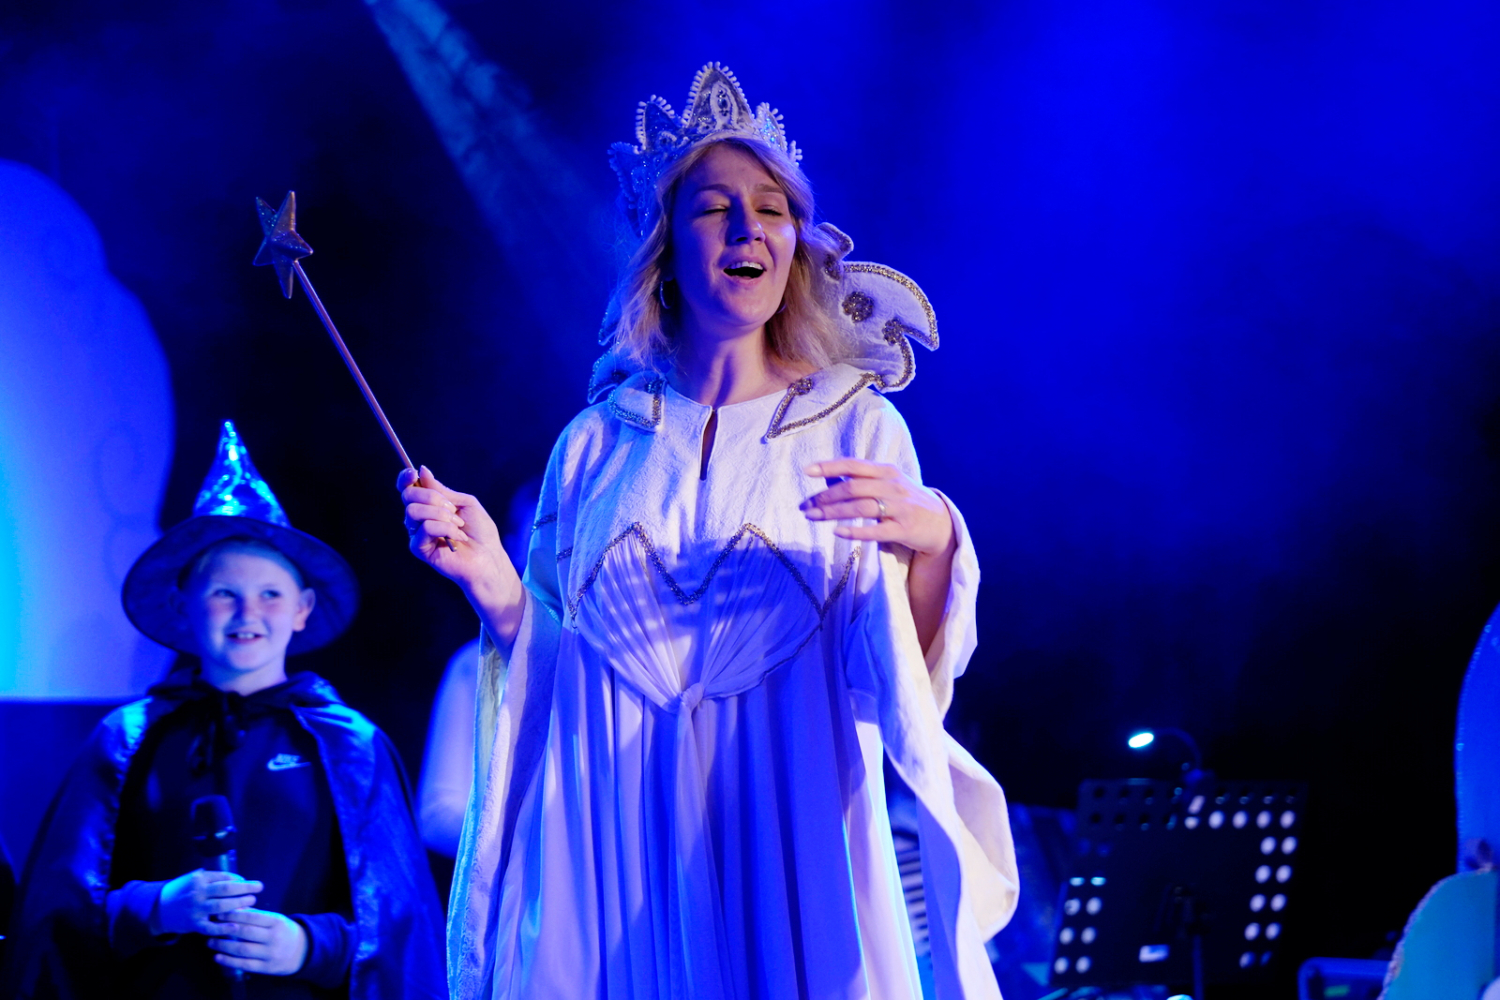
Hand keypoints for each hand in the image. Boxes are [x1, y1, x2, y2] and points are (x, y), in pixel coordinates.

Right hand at [152, 870, 262, 935]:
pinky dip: (223, 928)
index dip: (239, 880)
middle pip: (225, 889)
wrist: (158, 908)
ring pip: (221, 906)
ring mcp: (196, 909)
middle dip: (245, 888)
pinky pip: (210, 927)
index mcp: (199, 879)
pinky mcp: (193, 924)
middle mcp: (198, 893)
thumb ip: (212, 878)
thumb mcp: (193, 878)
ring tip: (252, 901)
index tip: (250, 882)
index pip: (224, 877)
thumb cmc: (181, 891)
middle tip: (259, 888)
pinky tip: (236, 927)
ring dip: (239, 904)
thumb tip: (237, 879)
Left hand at [208, 908, 307, 975]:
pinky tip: (217, 957)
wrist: (301, 951)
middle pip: (246, 933)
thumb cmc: (282, 931)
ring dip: (223, 946)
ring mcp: (270, 954)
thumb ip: (255, 915)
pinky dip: (229, 961)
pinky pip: (244, 965)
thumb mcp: (274, 919)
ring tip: (210, 942)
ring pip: (243, 950)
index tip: (219, 914)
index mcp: (276, 922)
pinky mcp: (266, 967)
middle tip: (211, 927)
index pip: (252, 917)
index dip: (234, 915)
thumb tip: (233, 907)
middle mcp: (274, 938)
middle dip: (225, 929)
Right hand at [398, 465, 506, 586]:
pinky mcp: (418, 548)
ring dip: (441, 514)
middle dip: (433, 497)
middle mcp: (419, 518)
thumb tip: (422, 470)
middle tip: (453, 509)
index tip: (414, 472)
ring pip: (414, 510)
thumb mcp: (464, 503)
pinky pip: (425, 528)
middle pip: (408, 496)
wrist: (488, 557)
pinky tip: (458, 537)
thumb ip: (442, 490)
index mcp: (428, 505)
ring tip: (458, 525)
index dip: (405, 478)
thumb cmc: (480, 531)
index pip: (407, 488)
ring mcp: (417, 533)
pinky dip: (446, 529)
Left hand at [800, 459, 955, 556]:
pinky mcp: (904, 529)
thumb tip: (828, 478)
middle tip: (805, 506)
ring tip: (812, 517)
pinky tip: (837, 532)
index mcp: (887, 471)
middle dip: (825, 497)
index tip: (807, 471)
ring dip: (833, 513)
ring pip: (861, 507)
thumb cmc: (907, 501)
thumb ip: (863, 480)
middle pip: (853, 488)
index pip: (854, 465)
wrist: (942, 522)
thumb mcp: (889, 484)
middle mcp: (893, 486)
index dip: (830, 466)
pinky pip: (876, 530)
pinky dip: (855, 531)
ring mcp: (900, 507)